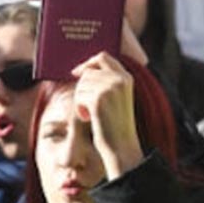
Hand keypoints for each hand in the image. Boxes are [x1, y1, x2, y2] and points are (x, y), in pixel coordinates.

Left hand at [72, 52, 142, 178]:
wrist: (121, 145)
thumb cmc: (116, 124)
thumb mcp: (117, 98)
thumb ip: (106, 82)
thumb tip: (83, 70)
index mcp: (127, 77)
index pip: (103, 57)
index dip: (88, 63)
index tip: (77, 72)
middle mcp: (120, 79)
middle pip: (88, 72)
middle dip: (82, 88)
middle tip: (87, 106)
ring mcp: (110, 88)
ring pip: (81, 84)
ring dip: (81, 100)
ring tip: (91, 114)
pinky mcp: (98, 99)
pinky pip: (79, 96)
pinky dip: (80, 108)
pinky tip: (89, 118)